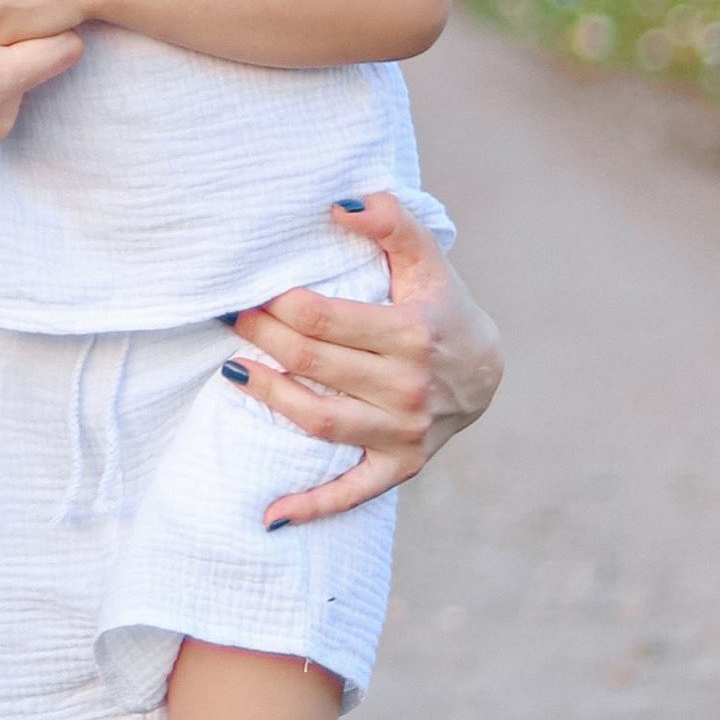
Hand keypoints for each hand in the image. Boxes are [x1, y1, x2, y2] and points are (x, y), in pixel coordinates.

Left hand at [234, 191, 504, 528]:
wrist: (487, 369)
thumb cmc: (441, 305)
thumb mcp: (427, 258)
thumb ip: (391, 221)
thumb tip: (340, 204)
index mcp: (412, 332)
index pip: (322, 317)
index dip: (276, 304)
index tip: (249, 291)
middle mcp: (409, 386)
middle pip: (313, 363)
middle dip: (263, 338)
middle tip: (232, 319)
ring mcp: (405, 432)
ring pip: (320, 421)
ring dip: (270, 399)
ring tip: (234, 371)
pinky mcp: (402, 466)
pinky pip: (353, 491)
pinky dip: (312, 506)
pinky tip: (269, 515)